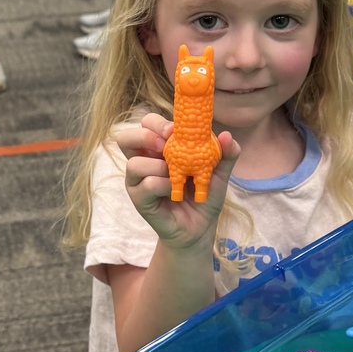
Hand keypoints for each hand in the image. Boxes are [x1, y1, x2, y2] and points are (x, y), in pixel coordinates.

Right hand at [116, 112, 239, 246]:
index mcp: (160, 148)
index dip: (158, 123)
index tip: (175, 130)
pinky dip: (162, 185)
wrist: (201, 228)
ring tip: (174, 175)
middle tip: (165, 144)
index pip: (148, 124)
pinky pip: (145, 185)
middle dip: (145, 136)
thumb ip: (225, 154)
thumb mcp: (219, 174)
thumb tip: (226, 135)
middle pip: (126, 138)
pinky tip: (174, 192)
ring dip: (157, 166)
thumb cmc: (204, 197)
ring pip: (133, 163)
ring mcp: (138, 181)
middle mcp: (144, 161)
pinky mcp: (139, 199)